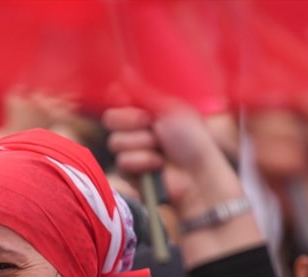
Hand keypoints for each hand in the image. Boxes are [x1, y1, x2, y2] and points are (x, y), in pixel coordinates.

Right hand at [103, 105, 241, 220]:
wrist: (198, 174)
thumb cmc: (191, 140)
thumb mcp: (169, 108)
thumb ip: (142, 94)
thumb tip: (123, 72)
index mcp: (145, 112)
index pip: (118, 104)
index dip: (128, 110)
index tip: (147, 115)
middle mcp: (136, 131)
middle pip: (110, 121)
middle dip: (133, 125)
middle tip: (156, 131)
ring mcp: (131, 152)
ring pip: (115, 143)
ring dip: (141, 146)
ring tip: (161, 153)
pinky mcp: (129, 174)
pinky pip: (121, 163)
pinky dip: (142, 162)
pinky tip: (158, 166)